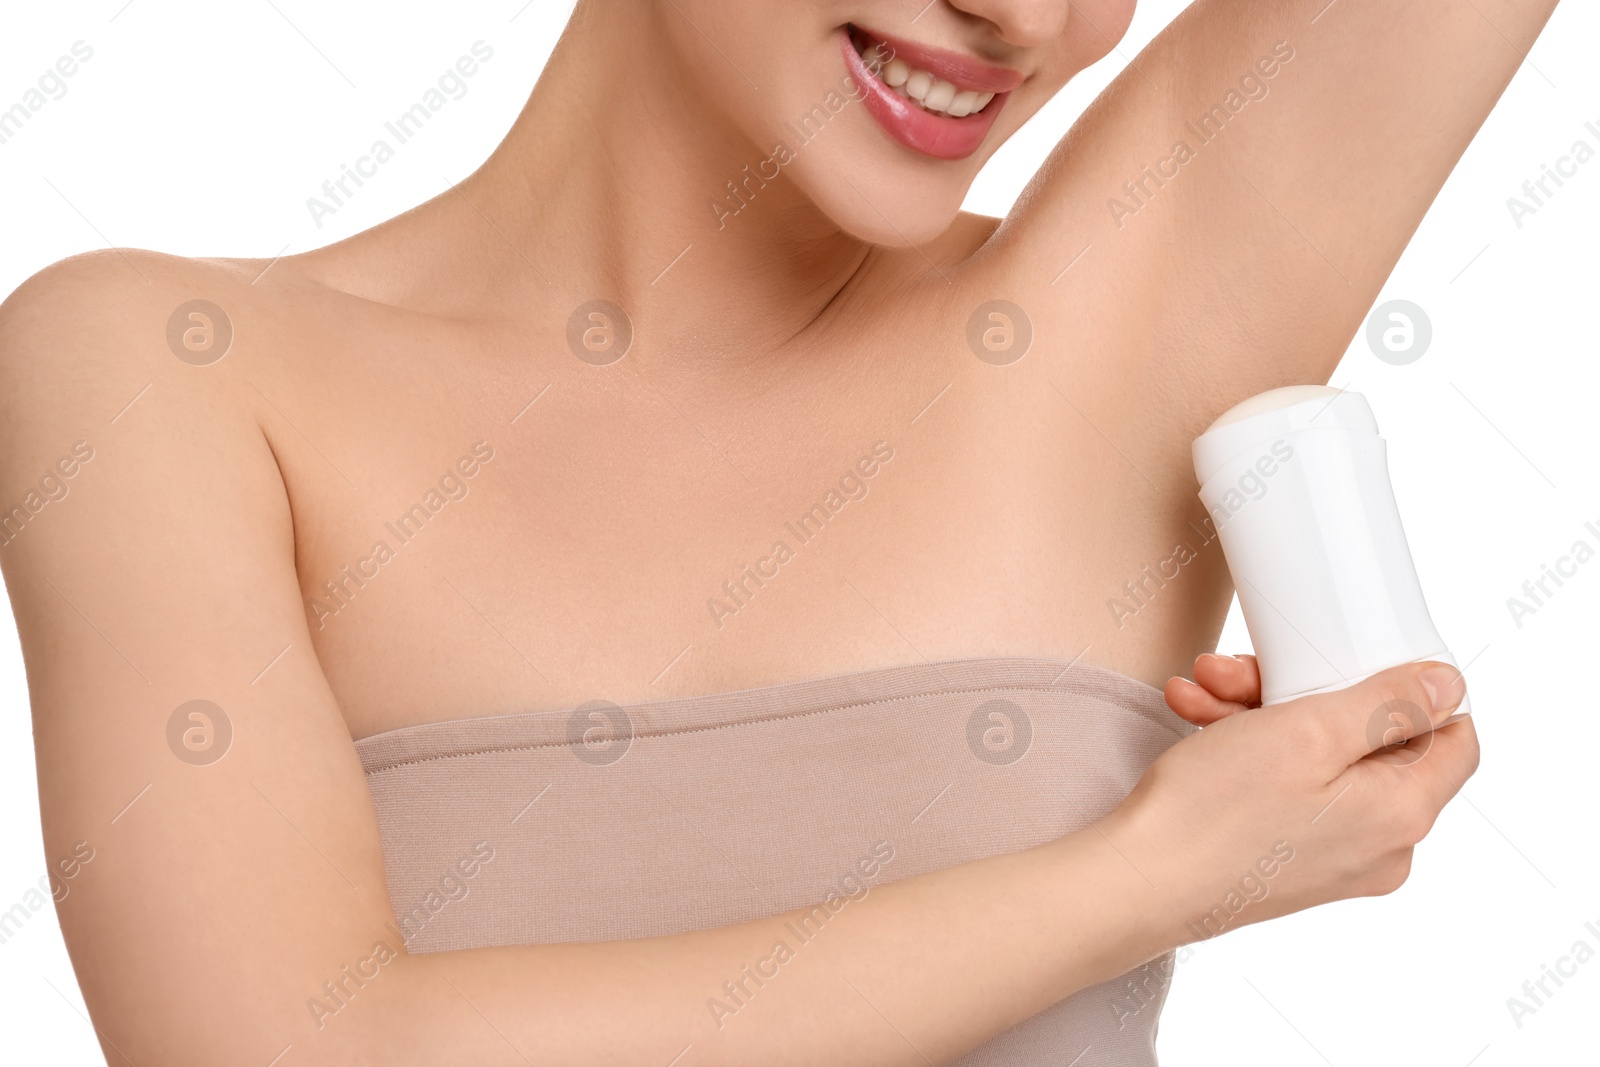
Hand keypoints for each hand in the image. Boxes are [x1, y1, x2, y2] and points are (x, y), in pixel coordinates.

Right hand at [1102, 659, 1479, 944]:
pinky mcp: (1291, 862)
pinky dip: (1249, 753)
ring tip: (1204, 694)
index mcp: (1401, 813)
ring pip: (1321, 760)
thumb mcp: (1306, 731)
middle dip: (1301, 691)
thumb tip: (1446, 686)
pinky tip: (1199, 723)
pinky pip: (1291, 790)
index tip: (1360, 659)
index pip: (1454, 738)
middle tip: (1243, 672)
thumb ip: (1387, 705)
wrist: (1139, 883)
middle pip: (1369, 742)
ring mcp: (1335, 859)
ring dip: (1262, 715)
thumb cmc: (1215, 813)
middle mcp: (1381, 846)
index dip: (1416, 689)